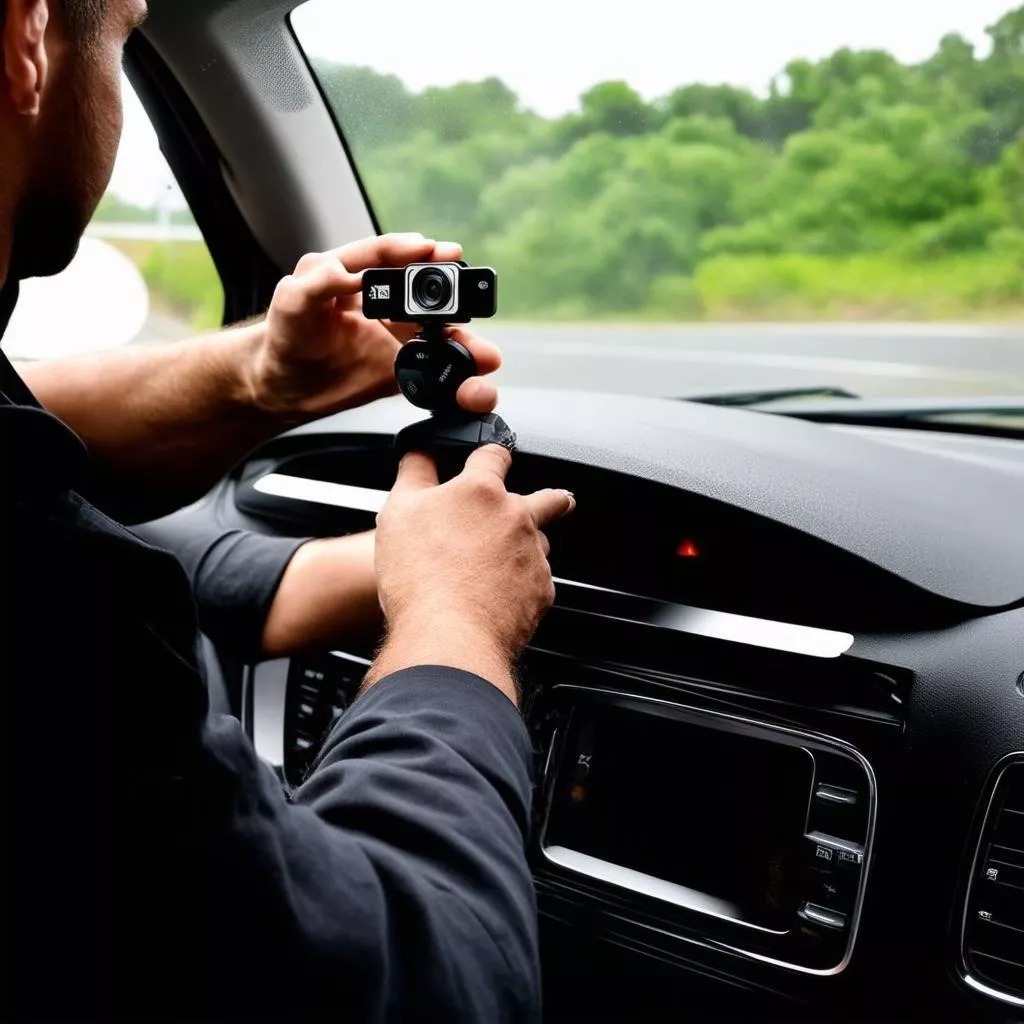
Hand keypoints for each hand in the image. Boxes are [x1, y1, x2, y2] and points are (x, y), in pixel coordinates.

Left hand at [249, 233, 501, 422]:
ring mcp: (395, 335)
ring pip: (440, 335)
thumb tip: (345, 274)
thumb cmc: (282, 338)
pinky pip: (434, 370)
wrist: (281, 388)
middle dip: (454, 295)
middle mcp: (381, 300)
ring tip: (485, 358)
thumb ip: (316, 282)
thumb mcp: (291, 303)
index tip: (432, 249)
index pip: (385, 254)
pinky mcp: (401, 367)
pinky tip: (471, 383)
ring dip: (466, 345)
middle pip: (426, 292)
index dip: (410, 250)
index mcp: (353, 274)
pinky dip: (456, 378)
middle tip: (471, 295)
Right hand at [368, 446, 575, 702]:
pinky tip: (499, 596)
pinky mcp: (541, 592)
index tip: (494, 459)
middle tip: (557, 501)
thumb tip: (418, 452)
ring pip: (539, 544)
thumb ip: (413, 474)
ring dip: (526, 549)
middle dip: (552, 499)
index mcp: (481, 492)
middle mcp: (516, 518)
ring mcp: (533, 556)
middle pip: (546, 499)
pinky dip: (522, 586)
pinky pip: (537, 582)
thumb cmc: (420, 576)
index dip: (492, 456)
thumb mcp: (399, 512)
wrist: (448, 635)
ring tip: (501, 566)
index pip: (494, 456)